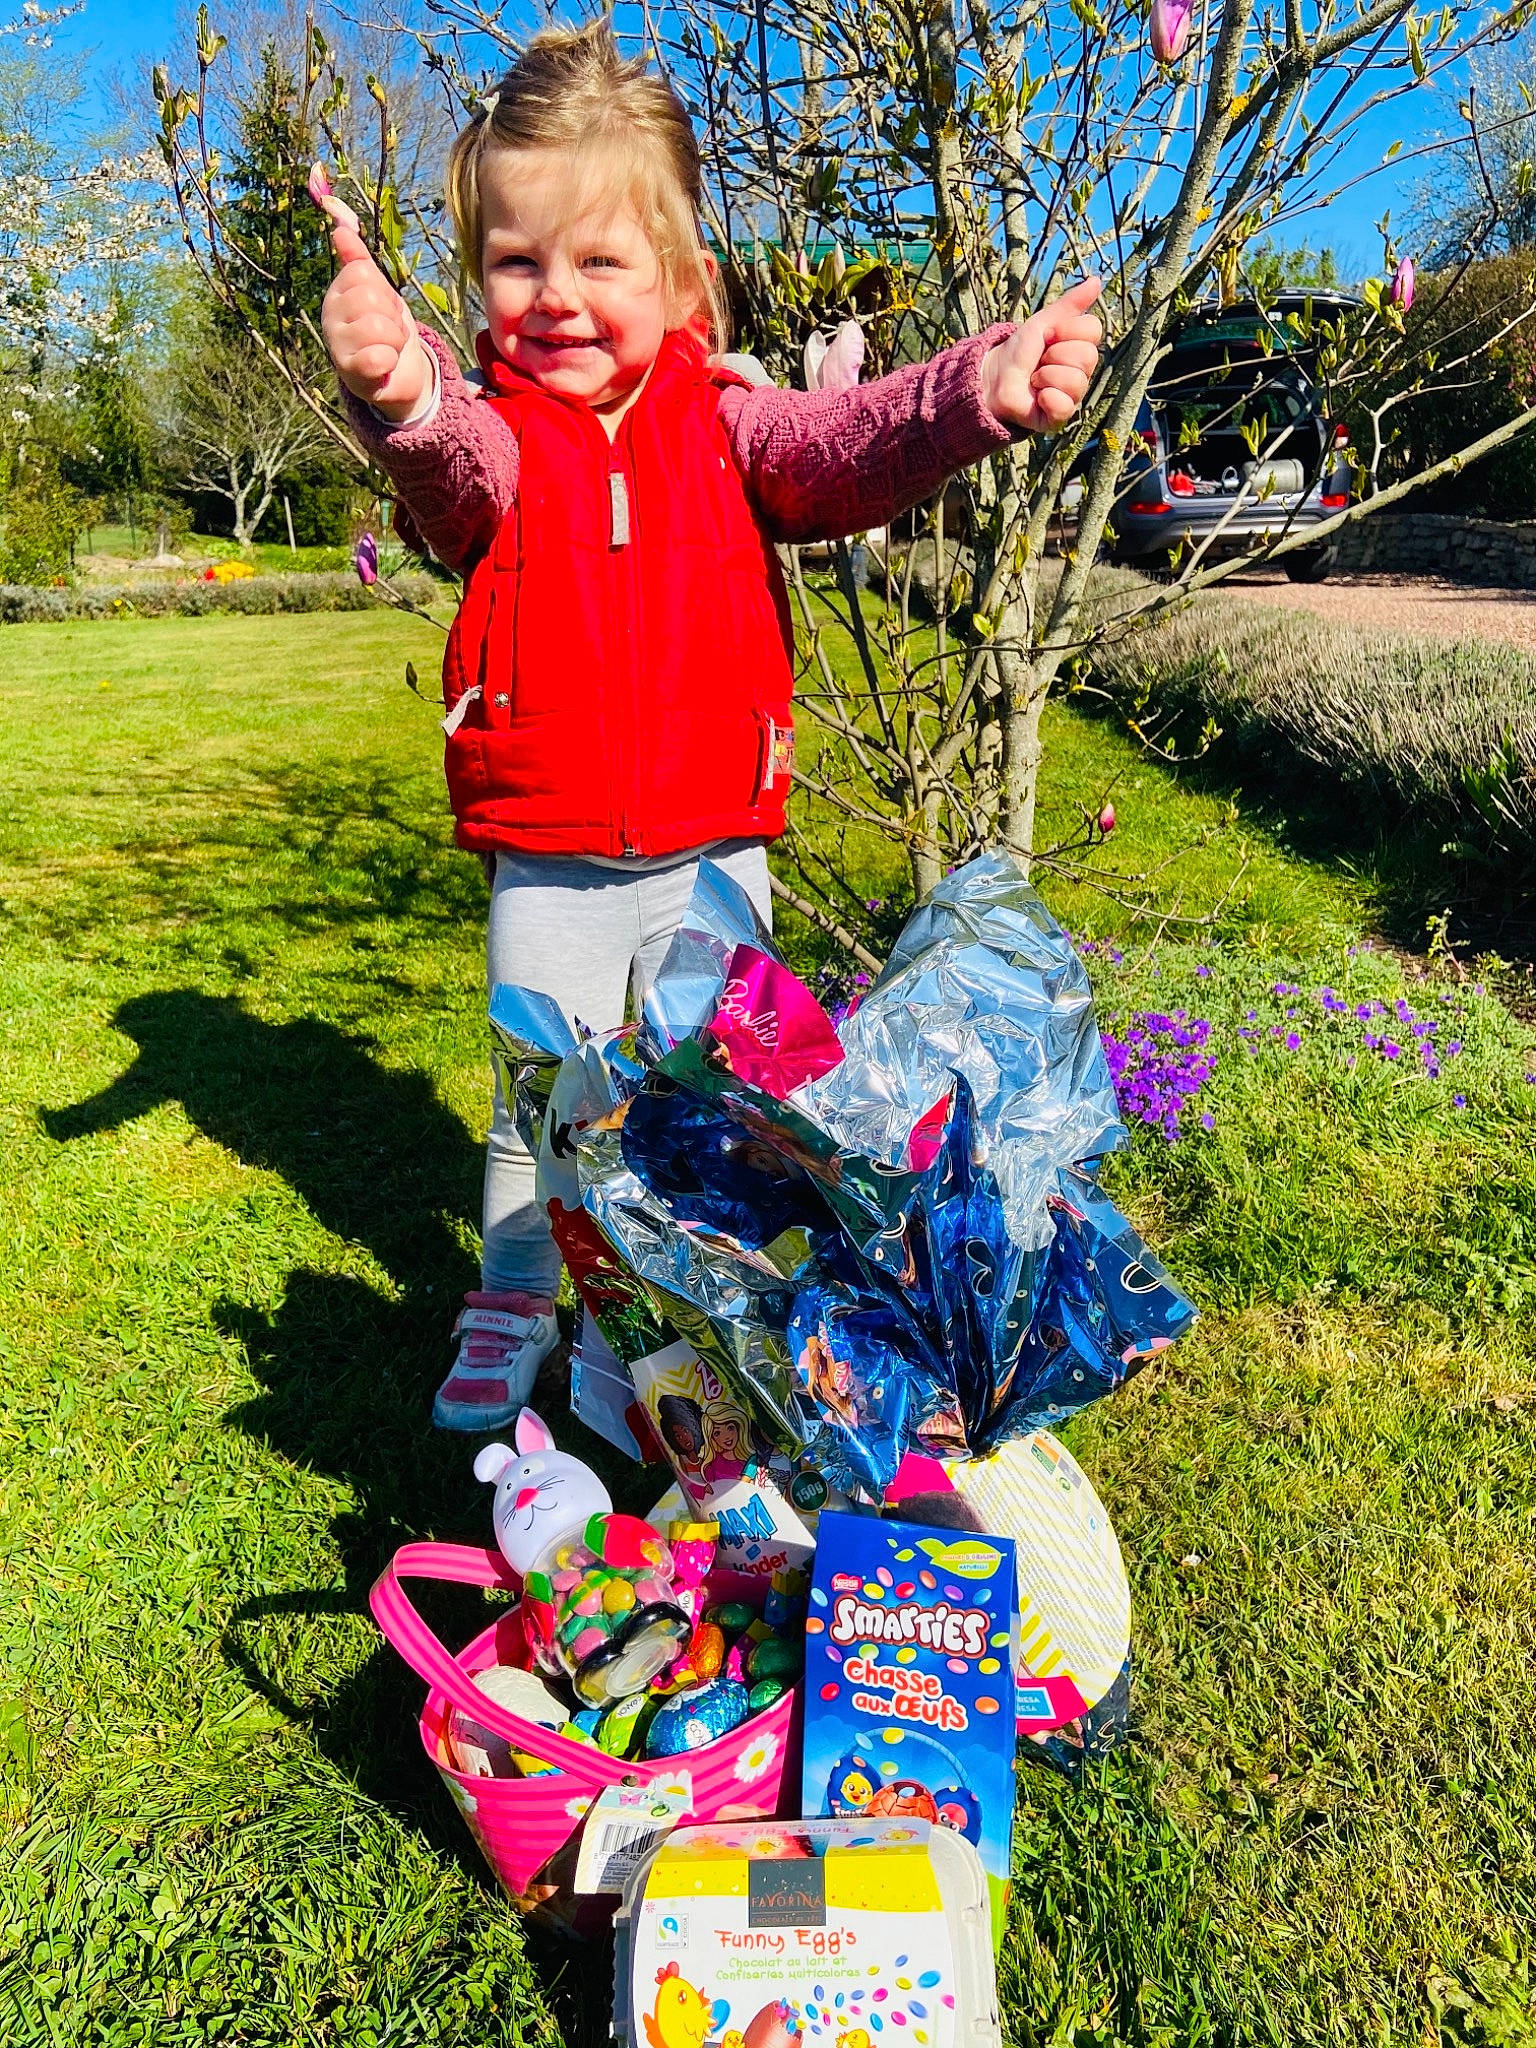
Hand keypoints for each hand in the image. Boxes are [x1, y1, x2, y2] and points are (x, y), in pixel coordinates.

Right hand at [317, 189, 430, 420]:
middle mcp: (330, 319)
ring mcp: (338, 348)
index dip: (384, 289)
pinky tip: (385, 366)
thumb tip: (342, 229)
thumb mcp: (377, 290)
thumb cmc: (384, 329)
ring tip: (388, 348)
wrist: (396, 374)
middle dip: (392, 316)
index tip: (384, 307)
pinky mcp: (352, 376)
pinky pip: (378, 358)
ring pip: (378, 328)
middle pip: (371, 297)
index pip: (363, 272)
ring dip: (395, 340)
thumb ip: (360, 261)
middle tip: (389, 331)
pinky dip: (390, 361)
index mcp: (336, 293)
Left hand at [981, 278, 1102, 434]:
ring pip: (1076, 380)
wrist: (993, 378)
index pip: (1092, 331)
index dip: (1066, 330)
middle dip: (1054, 354)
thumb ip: (1070, 304)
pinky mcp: (1060, 417)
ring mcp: (1072, 395)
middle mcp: (1081, 372)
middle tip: (1039, 360)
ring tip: (1034, 379)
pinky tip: (1038, 397)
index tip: (1048, 335)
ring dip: (1047, 375)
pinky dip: (1047, 397)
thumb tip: (1097, 280)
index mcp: (1081, 347)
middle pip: (1087, 356)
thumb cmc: (1018, 350)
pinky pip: (1066, 406)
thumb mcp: (1043, 322)